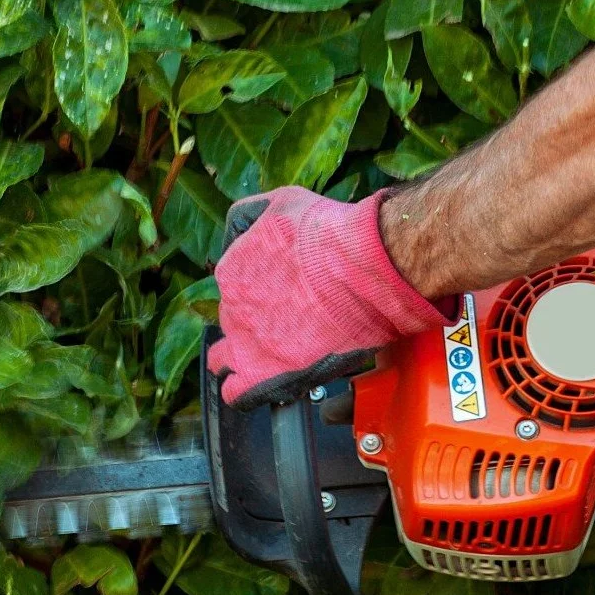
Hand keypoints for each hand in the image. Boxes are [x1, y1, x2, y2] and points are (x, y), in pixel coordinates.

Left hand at [206, 187, 448, 408]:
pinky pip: (238, 393)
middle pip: (235, 321)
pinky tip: (266, 382)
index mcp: (232, 269)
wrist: (367, 268)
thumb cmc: (333, 233)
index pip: (234, 286)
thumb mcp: (284, 201)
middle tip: (295, 318)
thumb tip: (241, 224)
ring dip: (243, 358)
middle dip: (257, 322)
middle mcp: (232, 308)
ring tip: (274, 355)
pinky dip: (245, 389)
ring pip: (227, 359)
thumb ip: (253, 213)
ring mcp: (248, 344)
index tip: (285, 290)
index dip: (260, 289)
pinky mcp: (267, 374)